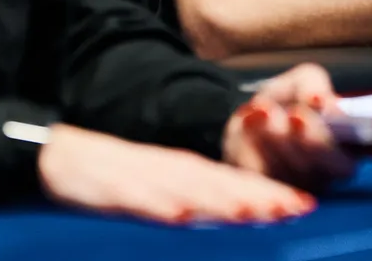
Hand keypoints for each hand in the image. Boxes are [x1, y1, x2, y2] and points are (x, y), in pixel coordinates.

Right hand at [38, 122, 313, 224]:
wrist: (63, 157)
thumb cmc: (120, 178)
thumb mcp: (167, 188)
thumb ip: (202, 199)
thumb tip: (245, 214)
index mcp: (190, 172)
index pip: (239, 183)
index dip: (272, 194)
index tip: (307, 205)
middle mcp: (176, 172)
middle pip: (225, 186)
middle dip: (262, 197)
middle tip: (297, 207)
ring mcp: (147, 179)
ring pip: (191, 190)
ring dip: (222, 201)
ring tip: (252, 211)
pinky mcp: (116, 189)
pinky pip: (141, 200)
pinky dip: (161, 206)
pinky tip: (179, 215)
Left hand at [223, 64, 371, 192]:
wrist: (245, 121)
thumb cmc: (287, 100)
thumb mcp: (302, 80)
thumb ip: (313, 84)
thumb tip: (320, 102)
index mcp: (357, 141)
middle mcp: (337, 167)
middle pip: (343, 167)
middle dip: (320, 142)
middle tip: (298, 117)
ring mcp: (307, 186)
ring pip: (303, 172)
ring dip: (283, 140)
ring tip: (266, 112)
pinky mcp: (271, 195)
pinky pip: (268, 177)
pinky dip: (258, 144)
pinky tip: (253, 120)